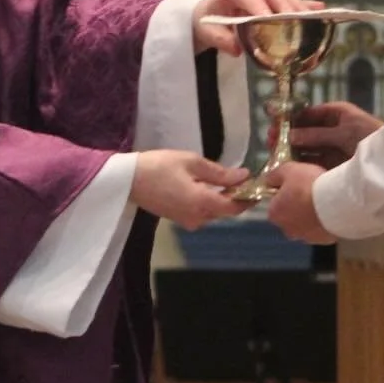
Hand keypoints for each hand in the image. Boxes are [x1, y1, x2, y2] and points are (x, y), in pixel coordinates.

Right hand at [131, 149, 250, 229]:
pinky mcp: (179, 219)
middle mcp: (198, 217)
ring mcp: (187, 221)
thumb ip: (220, 172)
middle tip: (240, 177)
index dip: (248, 198)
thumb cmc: (159, 166)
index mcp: (202, 203)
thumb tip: (244, 176)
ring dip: (221, 198)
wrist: (128, 180)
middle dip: (235, 196)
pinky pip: (201, 212)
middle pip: (225, 211)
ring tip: (224, 179)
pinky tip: (205, 186)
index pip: (235, 207)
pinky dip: (207, 201)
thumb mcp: (191, 162)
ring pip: (213, 212)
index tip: (256, 185)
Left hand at [194, 0, 321, 56]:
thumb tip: (237, 49)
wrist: (214, 14)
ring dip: (299, 8)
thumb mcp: (208, 32)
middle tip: (296, 21)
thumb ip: (219, 40)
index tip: (268, 17)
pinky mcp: (278, 0)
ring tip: (312, 20)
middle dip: (284, 6)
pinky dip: (306, 7)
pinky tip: (322, 11)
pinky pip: (293, 3)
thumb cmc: (210, 22)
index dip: (258, 4)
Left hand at [265, 160, 336, 242]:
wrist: (337, 203)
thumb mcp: (288, 170)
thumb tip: (269, 179)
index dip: (283, 193)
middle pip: (289, 216)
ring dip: (310, 215)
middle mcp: (287, 229)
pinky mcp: (323, 240)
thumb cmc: (309, 186)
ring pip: (305, 224)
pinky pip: (321, 230)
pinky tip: (330, 211)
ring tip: (321, 201)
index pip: (274, 203)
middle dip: (296, 206)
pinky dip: (323, 222)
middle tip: (308, 192)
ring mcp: (306, 237)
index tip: (293, 185)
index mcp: (274, 213)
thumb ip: (275, 175)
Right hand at [283, 100, 383, 168]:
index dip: (291, 118)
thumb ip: (316, 135)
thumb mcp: (343, 131)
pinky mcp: (333, 165)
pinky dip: (301, 163)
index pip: (309, 114)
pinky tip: (288, 166)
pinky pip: (313, 162)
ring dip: (291, 150)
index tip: (275, 123)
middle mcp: (332, 130)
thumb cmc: (371, 137)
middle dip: (287, 135)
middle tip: (270, 140)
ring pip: (307, 148)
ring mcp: (333, 148)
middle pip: (305, 131)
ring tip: (274, 153)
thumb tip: (290, 136)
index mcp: (337, 114)